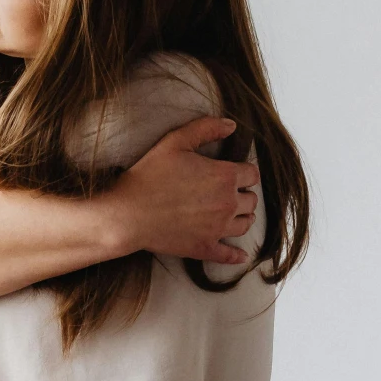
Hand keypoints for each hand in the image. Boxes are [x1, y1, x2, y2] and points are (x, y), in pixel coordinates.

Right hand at [105, 117, 258, 264]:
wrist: (128, 213)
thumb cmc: (149, 175)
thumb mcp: (175, 141)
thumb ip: (205, 129)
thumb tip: (232, 125)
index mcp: (224, 176)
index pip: (252, 174)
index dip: (244, 171)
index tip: (234, 172)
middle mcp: (228, 204)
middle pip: (252, 200)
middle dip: (244, 194)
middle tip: (231, 192)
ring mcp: (218, 229)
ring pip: (245, 224)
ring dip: (243, 217)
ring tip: (234, 214)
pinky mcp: (205, 248)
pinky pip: (229, 255)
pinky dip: (237, 255)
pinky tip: (241, 255)